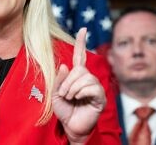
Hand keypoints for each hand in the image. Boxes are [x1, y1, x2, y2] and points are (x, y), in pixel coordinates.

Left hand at [51, 28, 106, 143]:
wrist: (71, 127)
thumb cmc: (65, 111)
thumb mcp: (55, 94)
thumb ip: (59, 79)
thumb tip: (64, 65)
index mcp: (76, 76)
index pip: (79, 56)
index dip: (81, 42)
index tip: (83, 29)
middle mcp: (88, 79)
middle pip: (79, 69)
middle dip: (68, 82)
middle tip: (65, 94)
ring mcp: (95, 87)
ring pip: (85, 77)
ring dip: (73, 88)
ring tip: (71, 98)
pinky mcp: (100, 97)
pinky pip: (91, 87)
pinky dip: (81, 93)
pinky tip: (79, 99)